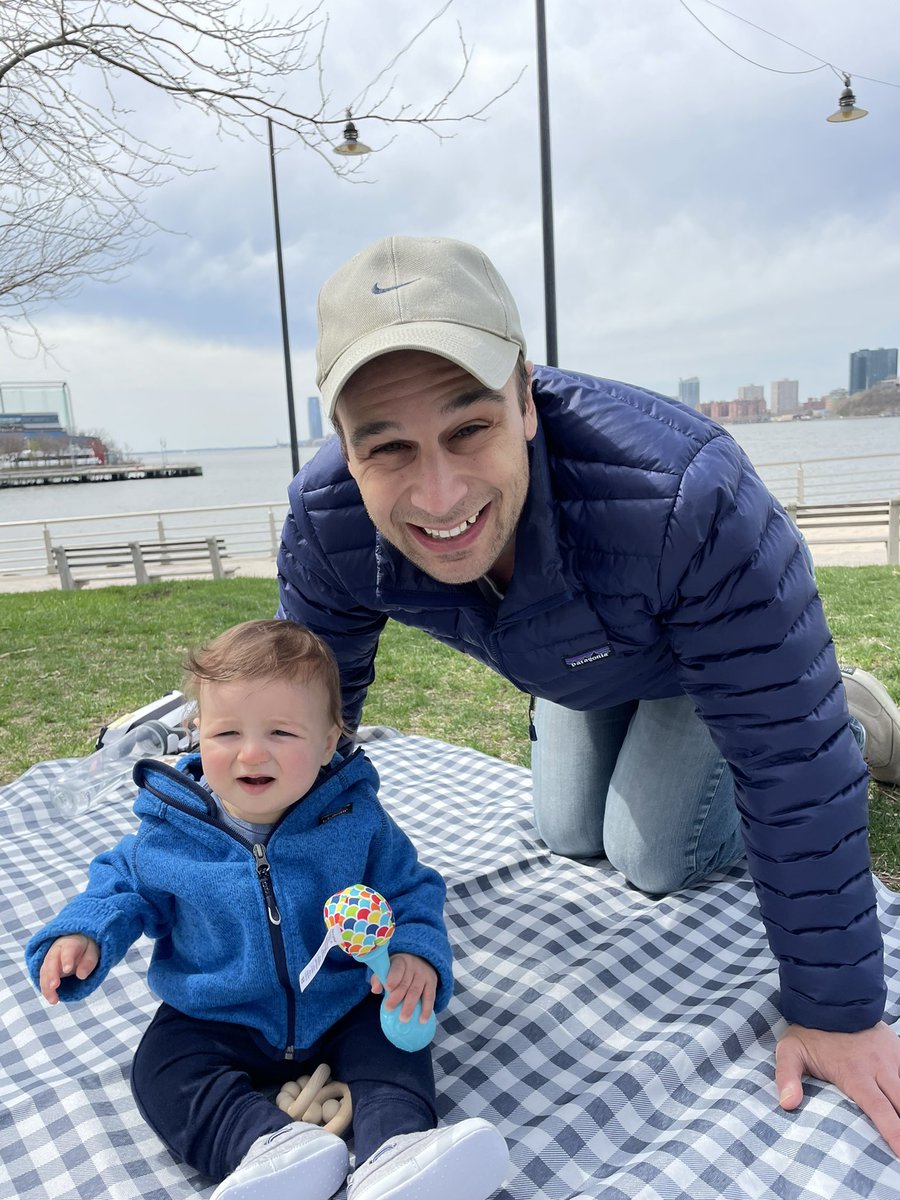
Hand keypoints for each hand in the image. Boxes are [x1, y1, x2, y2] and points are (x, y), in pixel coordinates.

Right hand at [38, 934, 99, 1003]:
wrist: (75, 943)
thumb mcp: (92, 952)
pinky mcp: (46, 970)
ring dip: (47, 986)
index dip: (66, 959)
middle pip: (51, 961)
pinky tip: (52, 999)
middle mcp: (56, 951)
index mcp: (70, 943)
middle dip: (52, 974)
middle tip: (55, 986)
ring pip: (44, 972)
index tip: (67, 969)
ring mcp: (49, 960)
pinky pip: (43, 979)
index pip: (68, 950)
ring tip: (54, 1000)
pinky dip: (46, 990)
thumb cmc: (85, 948)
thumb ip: (88, 962)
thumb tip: (81, 976)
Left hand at [369, 952, 436, 1023]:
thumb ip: (379, 979)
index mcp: (401, 961)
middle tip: (389, 1008)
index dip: (393, 978)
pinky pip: (430, 997)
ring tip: (403, 1019)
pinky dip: (427, 1009)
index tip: (388, 988)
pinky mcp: (432, 983)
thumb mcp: (388, 969)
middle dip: (397, 996)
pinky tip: (422, 1020)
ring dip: (410, 1006)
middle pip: (405, 982)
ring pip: (416, 991)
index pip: (397, 968)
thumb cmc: (398, 970)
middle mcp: (414, 966)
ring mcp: (424, 975)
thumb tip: (375, 990)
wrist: (421, 960)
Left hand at [776, 1021, 899, 1154]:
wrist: (830, 997)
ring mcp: (892, 1057)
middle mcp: (879, 1066)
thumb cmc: (810, 1031)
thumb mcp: (789, 1051)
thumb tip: (786, 1103)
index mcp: (854, 1072)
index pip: (879, 1108)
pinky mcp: (899, 1049)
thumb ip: (786, 1076)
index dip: (894, 1132)